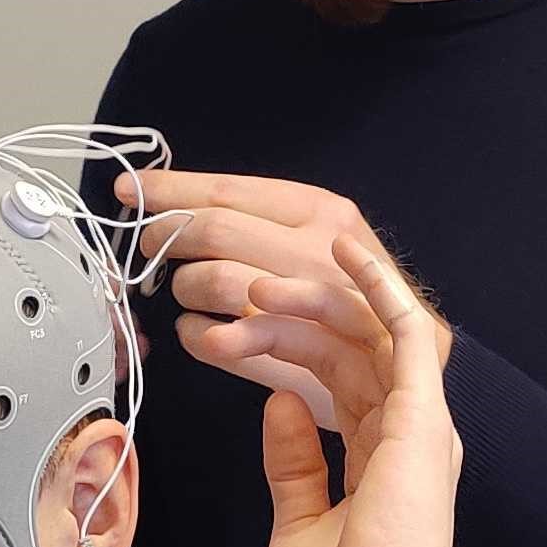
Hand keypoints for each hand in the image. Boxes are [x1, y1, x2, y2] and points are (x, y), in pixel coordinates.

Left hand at [117, 169, 451, 429]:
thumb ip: (258, 219)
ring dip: (185, 289)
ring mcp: (313, 303)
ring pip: (217, 282)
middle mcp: (320, 249)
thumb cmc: (352, 292)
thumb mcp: (316, 237)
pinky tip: (200, 333)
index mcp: (321, 211)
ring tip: (188, 297)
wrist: (416, 357)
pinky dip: (197, 336)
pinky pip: (222, 341)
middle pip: (215, 231)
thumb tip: (174, 198)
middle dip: (167, 238)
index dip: (170, 190)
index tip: (129, 189)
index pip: (229, 190)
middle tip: (149, 250)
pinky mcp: (303, 356)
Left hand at [258, 236, 463, 546]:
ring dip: (314, 299)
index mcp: (383, 466)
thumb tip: (280, 405)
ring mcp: (419, 425)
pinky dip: (379, 286)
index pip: (334, 384)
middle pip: (345, 353)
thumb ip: (294, 465)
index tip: (236, 329)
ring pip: (366, 333)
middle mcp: (407, 438)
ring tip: (260, 280)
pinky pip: (407, 330)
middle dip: (286, 321)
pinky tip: (347, 251)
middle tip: (234, 298)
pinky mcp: (424, 415)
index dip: (286, 348)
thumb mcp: (298, 524)